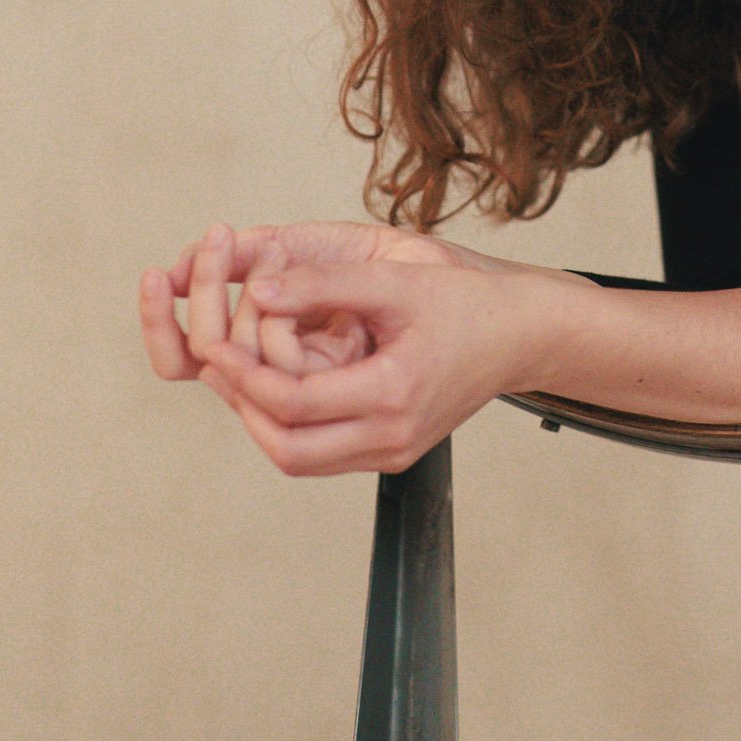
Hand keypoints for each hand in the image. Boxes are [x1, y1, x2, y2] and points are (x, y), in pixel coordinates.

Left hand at [140, 219, 579, 475]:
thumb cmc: (468, 304)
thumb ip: (325, 284)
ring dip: (263, 420)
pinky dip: (291, 424)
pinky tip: (279, 385)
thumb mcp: (397, 282)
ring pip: (301, 459)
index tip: (219, 343)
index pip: (295, 403)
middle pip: (288, 450)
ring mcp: (392, 452)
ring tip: (240, 373)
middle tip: (219, 366)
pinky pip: (323, 453)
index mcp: (394, 394)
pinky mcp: (391, 452)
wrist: (521, 336)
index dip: (248, 375)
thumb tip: (261, 287)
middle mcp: (392, 437)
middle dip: (245, 408)